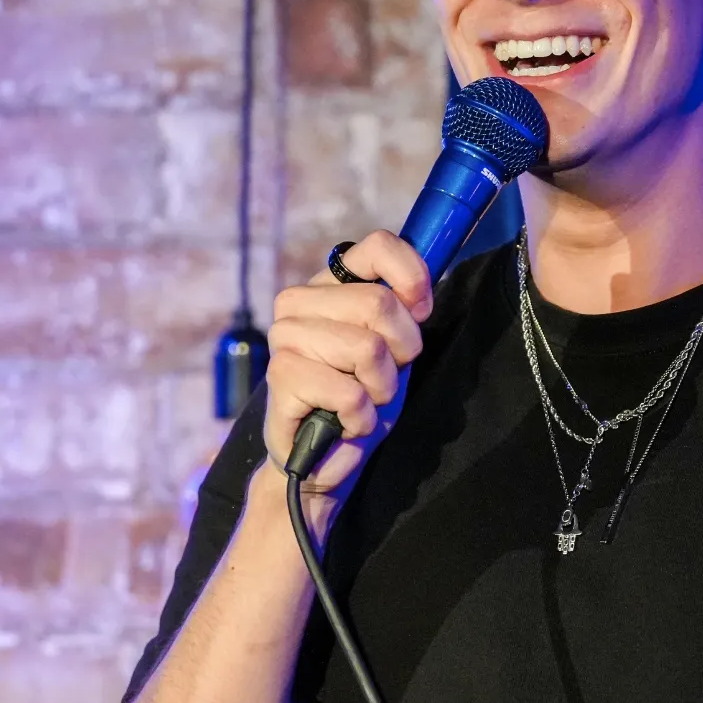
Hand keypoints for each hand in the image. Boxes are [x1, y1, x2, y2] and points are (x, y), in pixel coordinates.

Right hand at [261, 231, 433, 511]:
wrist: (323, 457)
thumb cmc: (361, 393)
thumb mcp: (393, 344)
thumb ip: (401, 308)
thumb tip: (418, 290)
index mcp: (330, 282)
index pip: (378, 246)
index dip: (411, 279)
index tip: (421, 312)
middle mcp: (299, 300)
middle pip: (379, 304)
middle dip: (400, 350)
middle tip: (384, 375)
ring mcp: (284, 336)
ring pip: (367, 349)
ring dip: (381, 388)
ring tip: (363, 400)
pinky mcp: (281, 376)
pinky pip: (350, 392)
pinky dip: (361, 416)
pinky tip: (346, 422)